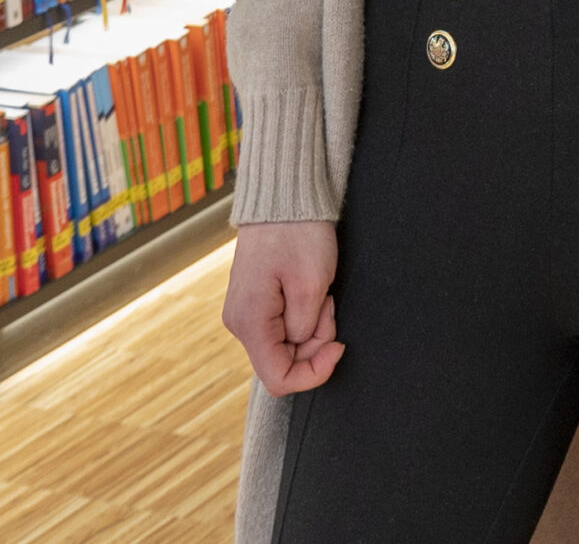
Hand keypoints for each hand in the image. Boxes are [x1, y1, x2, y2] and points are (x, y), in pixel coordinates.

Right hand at [222, 220, 343, 394]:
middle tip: (330, 304)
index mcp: (249, 323)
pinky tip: (311, 292)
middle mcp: (240, 324)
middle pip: (284, 361)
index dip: (314, 373)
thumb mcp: (312, 284)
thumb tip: (301, 347)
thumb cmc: (298, 235)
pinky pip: (283, 327)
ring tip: (322, 292)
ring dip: (312, 327)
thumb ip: (306, 328)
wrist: (284, 200)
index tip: (339, 346)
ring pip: (286, 344)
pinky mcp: (256, 303)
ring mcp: (246, 314)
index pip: (278, 378)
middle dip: (317, 342)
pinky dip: (304, 317)